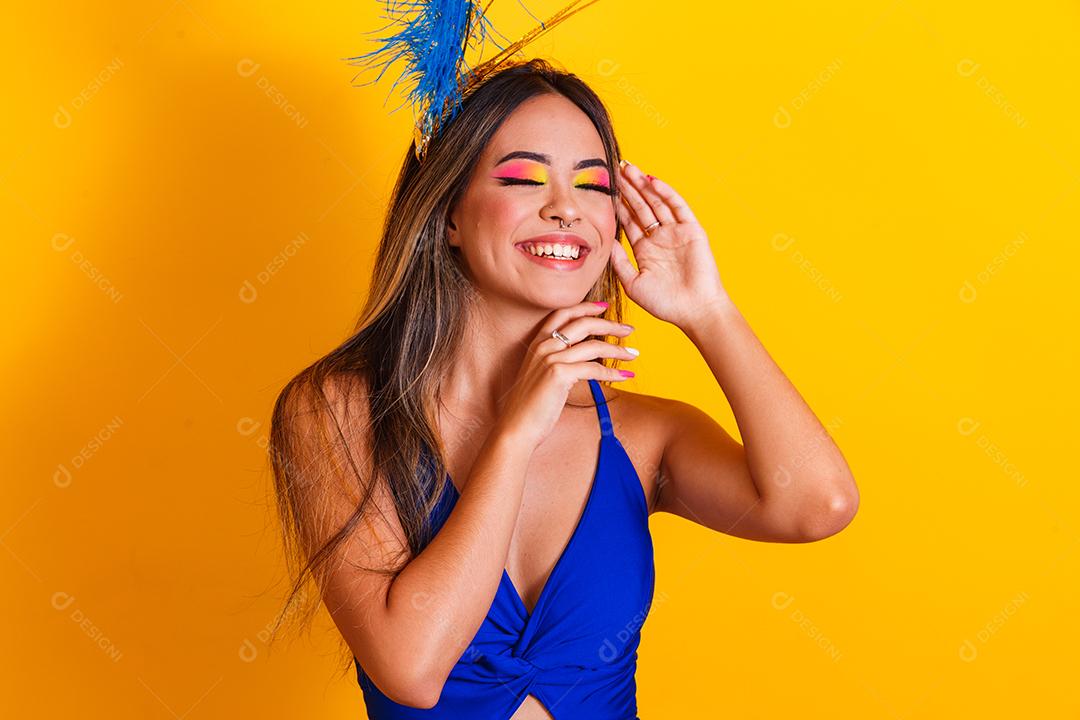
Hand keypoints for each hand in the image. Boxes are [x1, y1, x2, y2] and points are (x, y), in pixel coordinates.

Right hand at [494, 302, 637, 449]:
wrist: (516, 427)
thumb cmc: (531, 406)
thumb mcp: (541, 376)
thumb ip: (558, 362)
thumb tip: (583, 360)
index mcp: (538, 343)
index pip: (564, 314)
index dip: (586, 307)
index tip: (606, 306)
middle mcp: (543, 346)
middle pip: (583, 324)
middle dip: (610, 324)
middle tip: (629, 329)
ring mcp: (550, 359)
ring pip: (593, 346)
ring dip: (617, 350)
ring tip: (633, 355)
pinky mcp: (559, 374)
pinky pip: (594, 369)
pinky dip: (613, 373)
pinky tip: (624, 376)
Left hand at [610, 160, 729, 326]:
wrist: (694, 311)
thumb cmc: (665, 304)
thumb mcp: (632, 283)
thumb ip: (619, 262)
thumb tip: (606, 241)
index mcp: (645, 250)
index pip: (629, 222)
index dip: (618, 206)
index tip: (605, 190)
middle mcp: (660, 238)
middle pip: (641, 207)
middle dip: (628, 189)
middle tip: (615, 170)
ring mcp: (676, 233)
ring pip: (657, 203)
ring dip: (643, 186)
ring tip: (629, 168)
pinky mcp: (692, 231)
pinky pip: (678, 207)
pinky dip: (666, 193)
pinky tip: (652, 181)